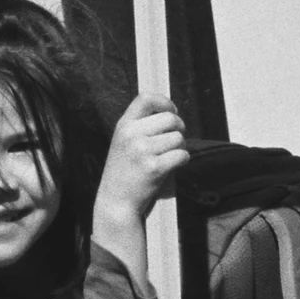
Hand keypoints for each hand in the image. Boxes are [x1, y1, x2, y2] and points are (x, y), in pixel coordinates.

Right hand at [90, 95, 189, 244]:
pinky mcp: (154, 168)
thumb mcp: (123, 141)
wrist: (116, 201)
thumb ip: (140, 125)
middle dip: (179, 128)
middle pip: (170, 118)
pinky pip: (182, 155)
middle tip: (175, 139)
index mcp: (124, 125)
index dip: (165, 102)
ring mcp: (142, 151)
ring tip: (170, 156)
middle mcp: (131, 135)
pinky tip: (174, 166)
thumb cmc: (124, 171)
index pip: (146, 98)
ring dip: (180, 147)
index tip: (172, 112)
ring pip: (178, 138)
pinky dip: (183, 160)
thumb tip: (171, 111)